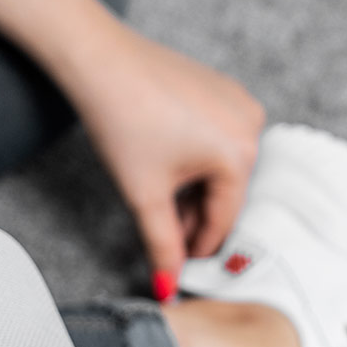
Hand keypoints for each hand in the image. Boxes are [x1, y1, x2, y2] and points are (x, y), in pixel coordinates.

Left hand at [69, 28, 265, 297]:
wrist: (97, 58)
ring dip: (194, 193)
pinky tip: (167, 171)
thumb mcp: (145, 196)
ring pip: (220, 170)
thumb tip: (169, 288)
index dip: (197, 249)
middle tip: (167, 240)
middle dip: (195, 219)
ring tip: (161, 205)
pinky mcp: (223, 91)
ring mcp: (239, 104)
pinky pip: (217, 142)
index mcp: (238, 154)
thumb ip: (162, 247)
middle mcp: (250, 126)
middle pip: (225, 195)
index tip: (181, 269)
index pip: (222, 220)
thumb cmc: (122, 119)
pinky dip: (196, 163)